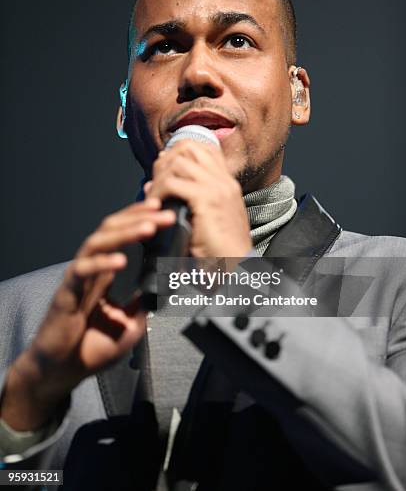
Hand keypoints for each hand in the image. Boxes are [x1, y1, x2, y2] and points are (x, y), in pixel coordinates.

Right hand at [0, 197, 175, 430]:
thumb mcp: (129, 325)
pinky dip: (102, 263)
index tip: (163, 209)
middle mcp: (91, 268)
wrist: (62, 373)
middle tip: (166, 214)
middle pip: (112, 229)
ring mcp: (78, 278)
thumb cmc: (90, 348)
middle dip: (139, 217)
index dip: (140, 217)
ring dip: (125, 232)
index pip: (122, 234)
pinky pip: (82, 271)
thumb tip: (164, 291)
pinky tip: (121, 261)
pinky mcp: (66, 294)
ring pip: (98, 242)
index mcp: (105, 272)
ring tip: (149, 227)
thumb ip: (144, 304)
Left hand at [146, 140, 251, 257]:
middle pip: (189, 148)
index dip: (179, 153)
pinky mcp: (206, 199)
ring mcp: (217, 187)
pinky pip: (173, 183)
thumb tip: (153, 185)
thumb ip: (185, 199)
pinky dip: (158, 192)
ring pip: (178, 163)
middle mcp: (224, 180)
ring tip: (153, 196)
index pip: (204, 148)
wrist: (236, 268)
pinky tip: (155, 206)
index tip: (165, 170)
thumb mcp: (206, 218)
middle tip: (155, 181)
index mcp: (227, 183)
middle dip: (166, 160)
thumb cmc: (219, 250)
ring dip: (160, 177)